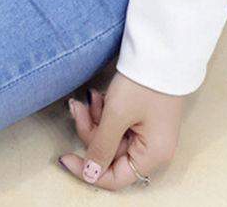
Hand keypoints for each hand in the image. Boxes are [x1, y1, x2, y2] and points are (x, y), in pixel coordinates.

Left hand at [60, 72, 182, 189]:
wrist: (160, 49)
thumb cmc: (144, 82)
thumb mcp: (117, 114)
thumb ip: (101, 146)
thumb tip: (91, 174)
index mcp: (153, 154)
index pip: (115, 177)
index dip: (88, 170)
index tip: (66, 157)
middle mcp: (153, 147)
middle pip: (110, 153)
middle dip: (91, 130)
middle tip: (78, 107)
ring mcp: (148, 130)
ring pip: (111, 136)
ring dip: (96, 117)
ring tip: (91, 96)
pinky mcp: (142, 115)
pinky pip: (117, 122)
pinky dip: (105, 110)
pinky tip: (99, 94)